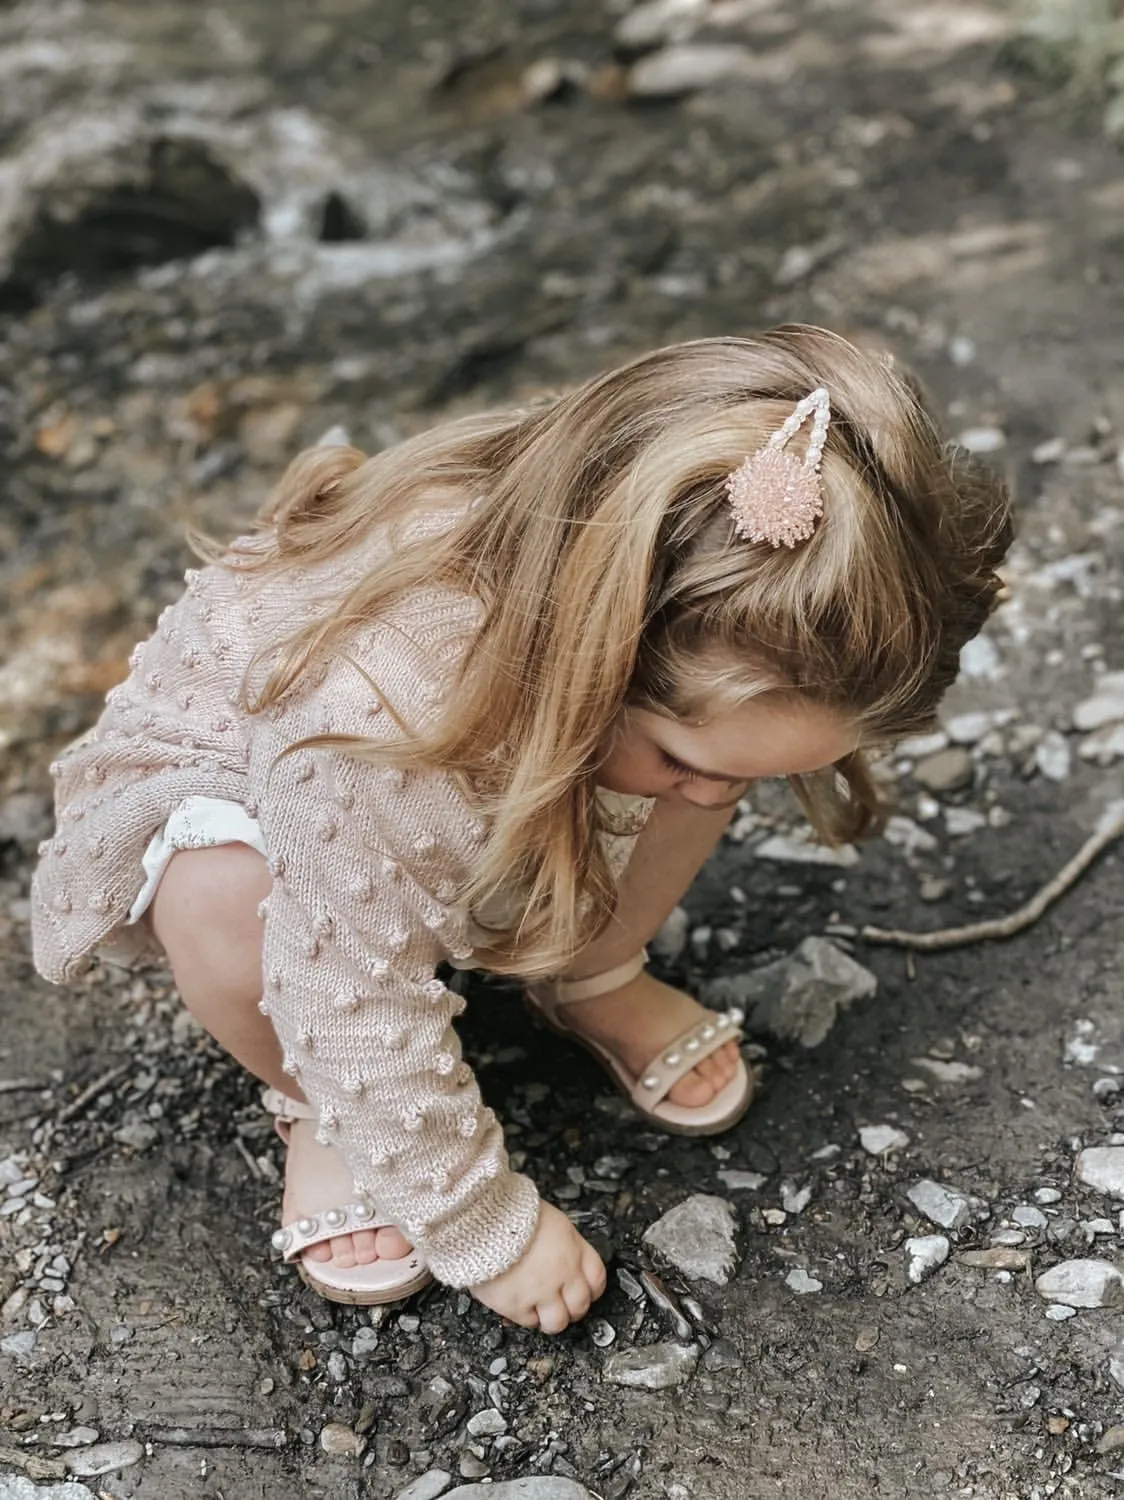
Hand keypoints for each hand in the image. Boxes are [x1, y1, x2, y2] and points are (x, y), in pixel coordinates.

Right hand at [470, 1202, 606, 1333]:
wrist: (484, 1220)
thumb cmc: (513, 1212)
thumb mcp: (551, 1220)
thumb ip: (563, 1243)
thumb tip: (565, 1257)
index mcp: (573, 1249)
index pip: (597, 1278)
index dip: (592, 1289)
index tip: (585, 1291)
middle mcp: (563, 1274)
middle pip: (581, 1304)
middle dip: (573, 1307)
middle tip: (561, 1304)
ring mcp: (541, 1292)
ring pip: (558, 1322)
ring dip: (552, 1318)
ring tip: (541, 1310)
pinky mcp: (517, 1306)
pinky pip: (529, 1322)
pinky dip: (526, 1316)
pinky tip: (519, 1303)